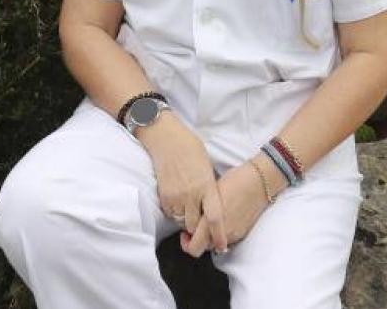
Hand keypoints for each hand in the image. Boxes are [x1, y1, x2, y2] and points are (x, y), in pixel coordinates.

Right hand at [136, 114, 226, 255]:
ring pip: (182, 222)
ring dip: (185, 220)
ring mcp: (176, 196)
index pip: (214, 218)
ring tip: (188, 206)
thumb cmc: (191, 149)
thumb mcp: (207, 169)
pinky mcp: (163, 196)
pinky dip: (174, 212)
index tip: (222, 246)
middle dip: (198, 228)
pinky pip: (170, 213)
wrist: (166, 139)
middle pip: (195, 225)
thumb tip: (212, 206)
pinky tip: (177, 199)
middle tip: (200, 223)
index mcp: (207, 187)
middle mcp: (191, 194)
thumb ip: (210, 189)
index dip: (218, 236)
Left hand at [183, 155, 283, 254]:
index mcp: (210, 220)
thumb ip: (199, 210)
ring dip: (207, 240)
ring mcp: (233, 234)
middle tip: (191, 233)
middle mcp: (222, 231)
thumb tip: (189, 217)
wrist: (259, 182)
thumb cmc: (234, 181)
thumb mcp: (210, 191)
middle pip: (203, 249)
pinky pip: (226, 241)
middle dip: (195, 243)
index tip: (184, 233)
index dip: (186, 242)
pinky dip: (219, 237)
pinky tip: (218, 225)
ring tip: (205, 226)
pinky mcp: (242, 233)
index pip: (194, 245)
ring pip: (214, 246)